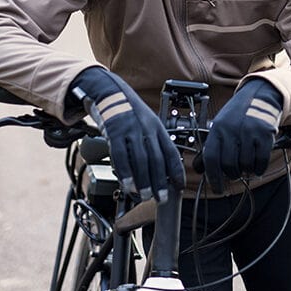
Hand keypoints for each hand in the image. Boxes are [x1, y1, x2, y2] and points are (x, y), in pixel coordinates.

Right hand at [71, 67, 184, 202]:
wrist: (110, 93)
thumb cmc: (130, 112)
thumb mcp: (148, 123)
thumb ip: (154, 142)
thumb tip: (163, 167)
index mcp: (158, 128)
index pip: (171, 152)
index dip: (176, 171)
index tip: (179, 187)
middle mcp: (147, 129)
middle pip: (157, 159)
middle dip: (161, 181)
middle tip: (162, 198)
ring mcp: (131, 130)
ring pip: (140, 159)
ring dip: (144, 180)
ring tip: (145, 195)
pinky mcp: (115, 132)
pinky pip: (121, 156)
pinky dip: (125, 172)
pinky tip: (128, 184)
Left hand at [201, 79, 283, 191]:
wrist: (260, 96)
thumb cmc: (238, 114)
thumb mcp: (221, 125)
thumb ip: (212, 146)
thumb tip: (199, 169)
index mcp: (218, 128)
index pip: (210, 158)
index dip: (213, 177)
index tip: (217, 189)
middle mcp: (232, 129)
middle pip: (229, 165)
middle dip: (232, 175)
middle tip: (235, 174)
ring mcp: (249, 131)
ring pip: (245, 165)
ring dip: (246, 171)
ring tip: (247, 166)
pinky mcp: (265, 134)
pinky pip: (261, 161)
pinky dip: (259, 168)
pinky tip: (257, 166)